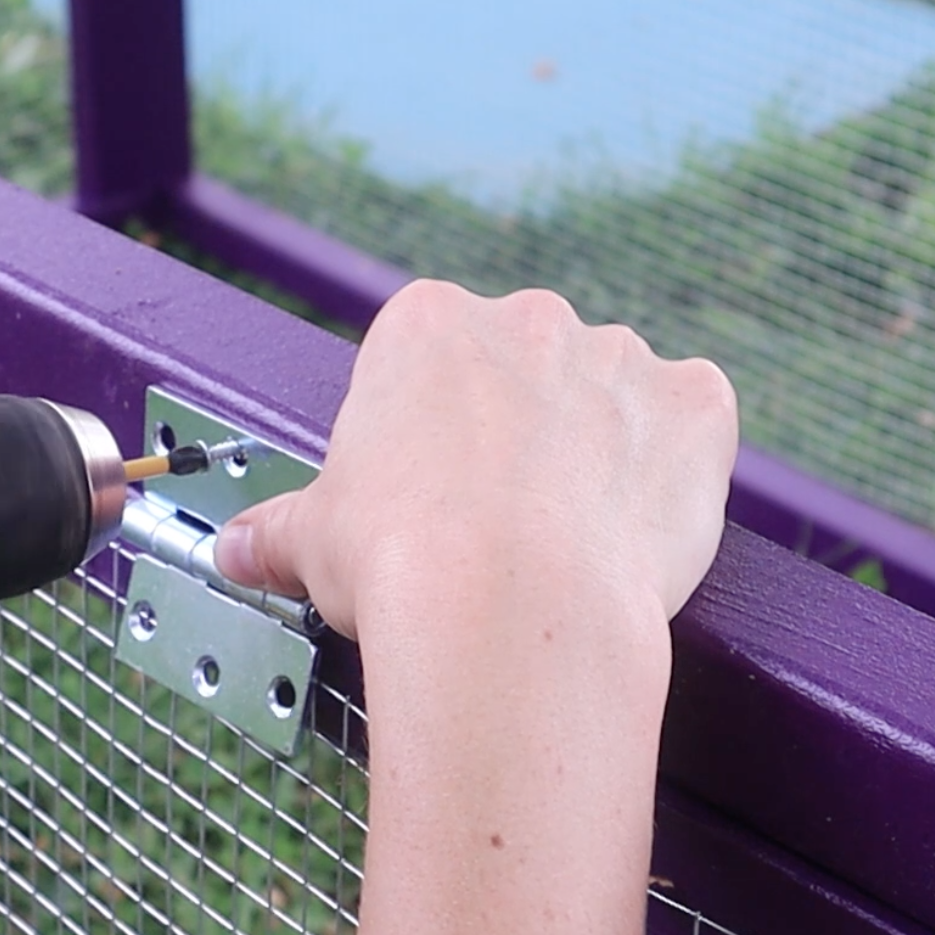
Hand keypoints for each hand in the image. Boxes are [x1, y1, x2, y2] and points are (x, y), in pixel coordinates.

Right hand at [215, 281, 736, 638]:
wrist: (511, 614)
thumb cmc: (404, 564)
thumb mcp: (312, 539)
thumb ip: (278, 530)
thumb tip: (238, 550)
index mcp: (428, 325)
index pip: (432, 356)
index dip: (430, 432)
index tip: (426, 488)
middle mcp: (529, 320)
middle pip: (526, 365)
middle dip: (516, 432)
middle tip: (494, 521)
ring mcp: (620, 358)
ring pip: (612, 392)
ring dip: (598, 444)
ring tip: (568, 537)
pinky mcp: (696, 407)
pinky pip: (695, 420)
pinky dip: (679, 463)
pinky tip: (641, 520)